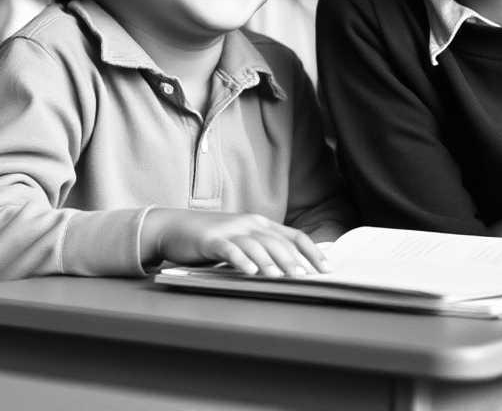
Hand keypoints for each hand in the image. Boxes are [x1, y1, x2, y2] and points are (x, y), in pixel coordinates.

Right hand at [141, 209, 329, 276]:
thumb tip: (296, 268)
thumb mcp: (242, 239)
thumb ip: (265, 248)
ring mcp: (229, 230)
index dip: (312, 251)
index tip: (327, 269)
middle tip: (307, 278)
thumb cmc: (212, 237)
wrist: (174, 227)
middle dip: (294, 260)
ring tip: (280, 277)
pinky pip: (228, 249)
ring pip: (255, 245)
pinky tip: (249, 271)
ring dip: (269, 262)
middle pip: (277, 241)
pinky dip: (240, 260)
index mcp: (260, 223)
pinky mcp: (210, 239)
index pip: (294, 235)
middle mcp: (248, 223)